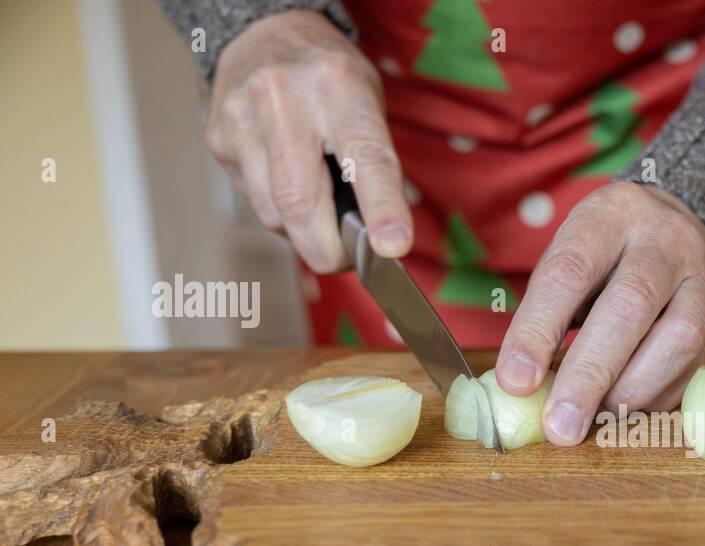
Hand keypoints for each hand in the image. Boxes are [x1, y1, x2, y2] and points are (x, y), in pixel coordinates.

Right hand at [204, 10, 411, 271]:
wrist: (265, 33)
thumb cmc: (329, 79)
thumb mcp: (368, 104)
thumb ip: (376, 166)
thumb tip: (381, 238)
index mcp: (338, 87)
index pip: (365, 159)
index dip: (381, 210)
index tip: (392, 247)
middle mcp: (284, 100)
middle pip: (302, 204)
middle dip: (328, 249)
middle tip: (348, 259)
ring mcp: (242, 119)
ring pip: (273, 214)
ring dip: (302, 233)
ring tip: (319, 214)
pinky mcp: (218, 139)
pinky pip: (254, 203)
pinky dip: (278, 214)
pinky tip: (287, 187)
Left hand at [496, 182, 704, 443]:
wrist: (680, 232)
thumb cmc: (607, 256)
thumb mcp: (570, 258)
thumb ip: (546, 314)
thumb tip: (522, 386)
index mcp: (613, 216)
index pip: (570, 272)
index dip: (539, 331)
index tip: (516, 382)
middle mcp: (667, 242)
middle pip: (630, 305)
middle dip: (590, 374)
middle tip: (560, 426)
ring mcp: (704, 283)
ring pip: (677, 339)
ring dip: (630, 391)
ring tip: (593, 418)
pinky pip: (693, 369)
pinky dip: (654, 399)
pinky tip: (625, 409)